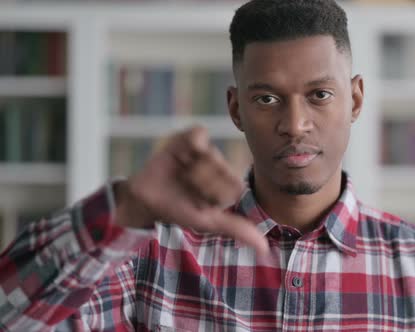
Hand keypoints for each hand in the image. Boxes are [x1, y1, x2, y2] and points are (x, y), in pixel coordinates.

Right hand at [114, 127, 268, 254]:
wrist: (147, 199)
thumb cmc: (180, 210)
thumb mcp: (209, 222)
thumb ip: (238, 229)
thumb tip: (265, 249)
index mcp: (230, 184)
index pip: (235, 189)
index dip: (216, 198)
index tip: (202, 204)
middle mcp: (221, 165)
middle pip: (222, 172)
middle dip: (202, 186)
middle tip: (188, 189)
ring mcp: (207, 149)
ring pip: (210, 156)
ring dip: (192, 171)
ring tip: (181, 175)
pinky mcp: (190, 137)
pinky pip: (198, 136)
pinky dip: (189, 148)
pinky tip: (180, 159)